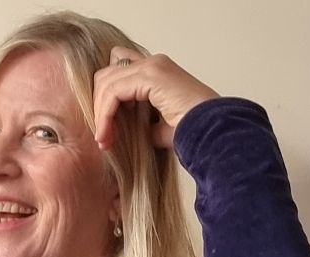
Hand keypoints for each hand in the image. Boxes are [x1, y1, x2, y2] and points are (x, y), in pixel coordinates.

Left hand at [93, 46, 219, 149]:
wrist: (211, 133)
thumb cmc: (190, 133)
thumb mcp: (157, 127)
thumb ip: (139, 122)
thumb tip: (122, 130)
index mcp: (156, 70)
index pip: (115, 74)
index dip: (105, 102)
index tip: (106, 134)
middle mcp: (153, 62)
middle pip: (106, 75)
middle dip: (98, 107)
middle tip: (102, 138)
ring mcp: (152, 65)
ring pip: (106, 82)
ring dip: (100, 114)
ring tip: (104, 140)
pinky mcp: (151, 75)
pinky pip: (113, 92)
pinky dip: (105, 115)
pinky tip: (107, 135)